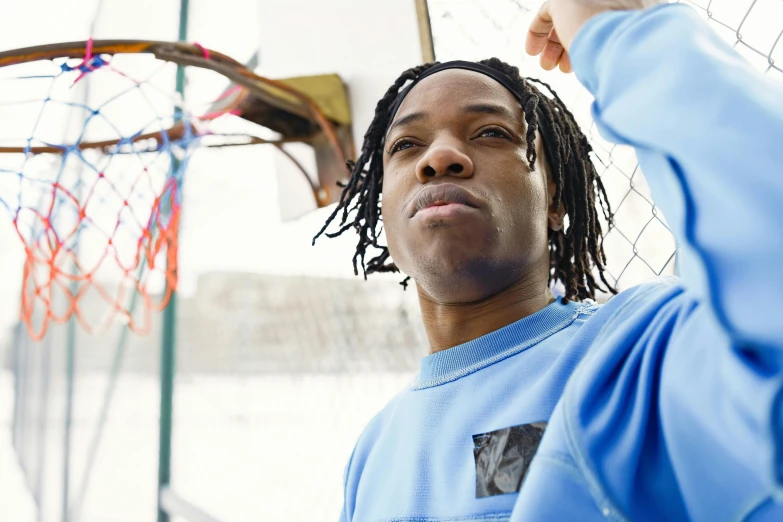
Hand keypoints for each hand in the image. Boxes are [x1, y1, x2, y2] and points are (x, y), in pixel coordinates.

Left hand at [525, 0, 665, 72]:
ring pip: (567, 16)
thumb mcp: (631, 56)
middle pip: (584, 18)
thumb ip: (621, 56)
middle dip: (569, 45)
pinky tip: (532, 51)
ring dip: (555, 44)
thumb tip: (619, 86)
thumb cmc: (632, 61)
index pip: (604, 21)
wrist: (627, 47)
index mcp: (635, 6)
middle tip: (561, 68)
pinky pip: (548, 11)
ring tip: (549, 66)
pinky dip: (539, 31)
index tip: (576, 65)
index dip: (587, 43)